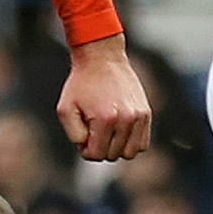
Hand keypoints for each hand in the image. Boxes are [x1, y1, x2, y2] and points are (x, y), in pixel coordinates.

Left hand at [56, 35, 153, 162]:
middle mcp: (126, 119)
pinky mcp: (146, 113)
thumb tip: (88, 148)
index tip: (83, 134)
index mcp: (105, 119)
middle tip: (93, 129)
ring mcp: (139, 116)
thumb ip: (74, 135)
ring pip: (130, 153)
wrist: (102, 58)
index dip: (85, 149)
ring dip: (117, 147)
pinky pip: (142, 143)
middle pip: (113, 155)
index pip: (96, 155)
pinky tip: (119, 130)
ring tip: (107, 132)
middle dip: (100, 147)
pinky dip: (131, 142)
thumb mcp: (65, 109)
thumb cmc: (81, 83)